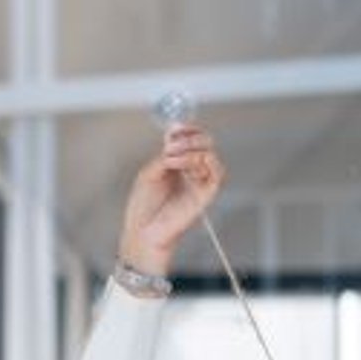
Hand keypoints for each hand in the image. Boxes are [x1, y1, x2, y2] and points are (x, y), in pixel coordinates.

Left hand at [118, 124, 226, 274]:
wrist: (143, 231)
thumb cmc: (144, 207)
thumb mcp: (149, 172)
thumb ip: (165, 155)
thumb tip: (174, 138)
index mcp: (178, 164)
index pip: (193, 139)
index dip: (188, 130)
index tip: (175, 128)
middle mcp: (192, 171)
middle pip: (206, 143)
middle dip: (190, 137)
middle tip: (171, 144)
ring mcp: (200, 183)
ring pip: (209, 154)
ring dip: (191, 150)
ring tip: (170, 158)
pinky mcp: (207, 194)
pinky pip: (216, 172)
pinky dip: (199, 162)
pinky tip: (180, 166)